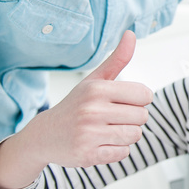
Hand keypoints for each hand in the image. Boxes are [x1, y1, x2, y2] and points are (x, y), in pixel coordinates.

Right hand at [0, 31, 152, 188]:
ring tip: (106, 130)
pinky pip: (123, 153)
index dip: (138, 100)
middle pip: (142, 116)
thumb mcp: (95, 80)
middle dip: (132, 118)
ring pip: (135, 135)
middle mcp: (92, 110)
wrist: (44, 135)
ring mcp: (89, 134)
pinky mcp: (88, 155)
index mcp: (97, 89)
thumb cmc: (76, 105)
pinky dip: (116, 150)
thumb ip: (117, 59)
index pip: (144, 95)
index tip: (123, 101)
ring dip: (125, 135)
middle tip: (112, 118)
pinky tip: (100, 143)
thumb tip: (131, 33)